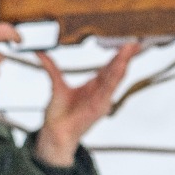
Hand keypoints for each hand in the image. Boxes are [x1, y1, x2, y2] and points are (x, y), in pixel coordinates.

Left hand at [32, 42, 140, 166]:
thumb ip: (51, 67)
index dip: (118, 56)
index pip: (109, 68)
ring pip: (115, 78)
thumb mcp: (56, 84)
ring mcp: (102, 100)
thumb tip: (39, 52)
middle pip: (116, 71)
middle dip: (126, 56)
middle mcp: (101, 92)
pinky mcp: (99, 107)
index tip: (127, 43)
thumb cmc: (59, 113)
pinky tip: (120, 67)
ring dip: (123, 63)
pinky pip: (108, 89)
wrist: (55, 132)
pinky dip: (115, 77)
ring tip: (130, 50)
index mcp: (94, 86)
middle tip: (135, 42)